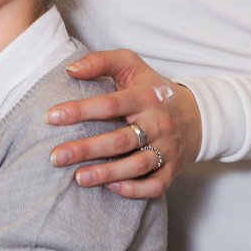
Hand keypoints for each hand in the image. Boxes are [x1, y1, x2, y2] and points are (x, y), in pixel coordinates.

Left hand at [48, 49, 200, 198]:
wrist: (199, 115)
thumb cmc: (154, 89)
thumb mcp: (132, 65)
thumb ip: (101, 61)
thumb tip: (70, 70)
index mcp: (146, 96)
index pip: (110, 104)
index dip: (80, 111)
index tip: (52, 117)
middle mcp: (158, 123)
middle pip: (120, 139)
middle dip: (86, 149)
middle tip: (56, 157)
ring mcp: (167, 148)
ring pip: (137, 165)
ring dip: (107, 173)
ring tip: (77, 178)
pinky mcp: (172, 168)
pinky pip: (155, 184)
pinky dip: (134, 189)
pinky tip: (111, 187)